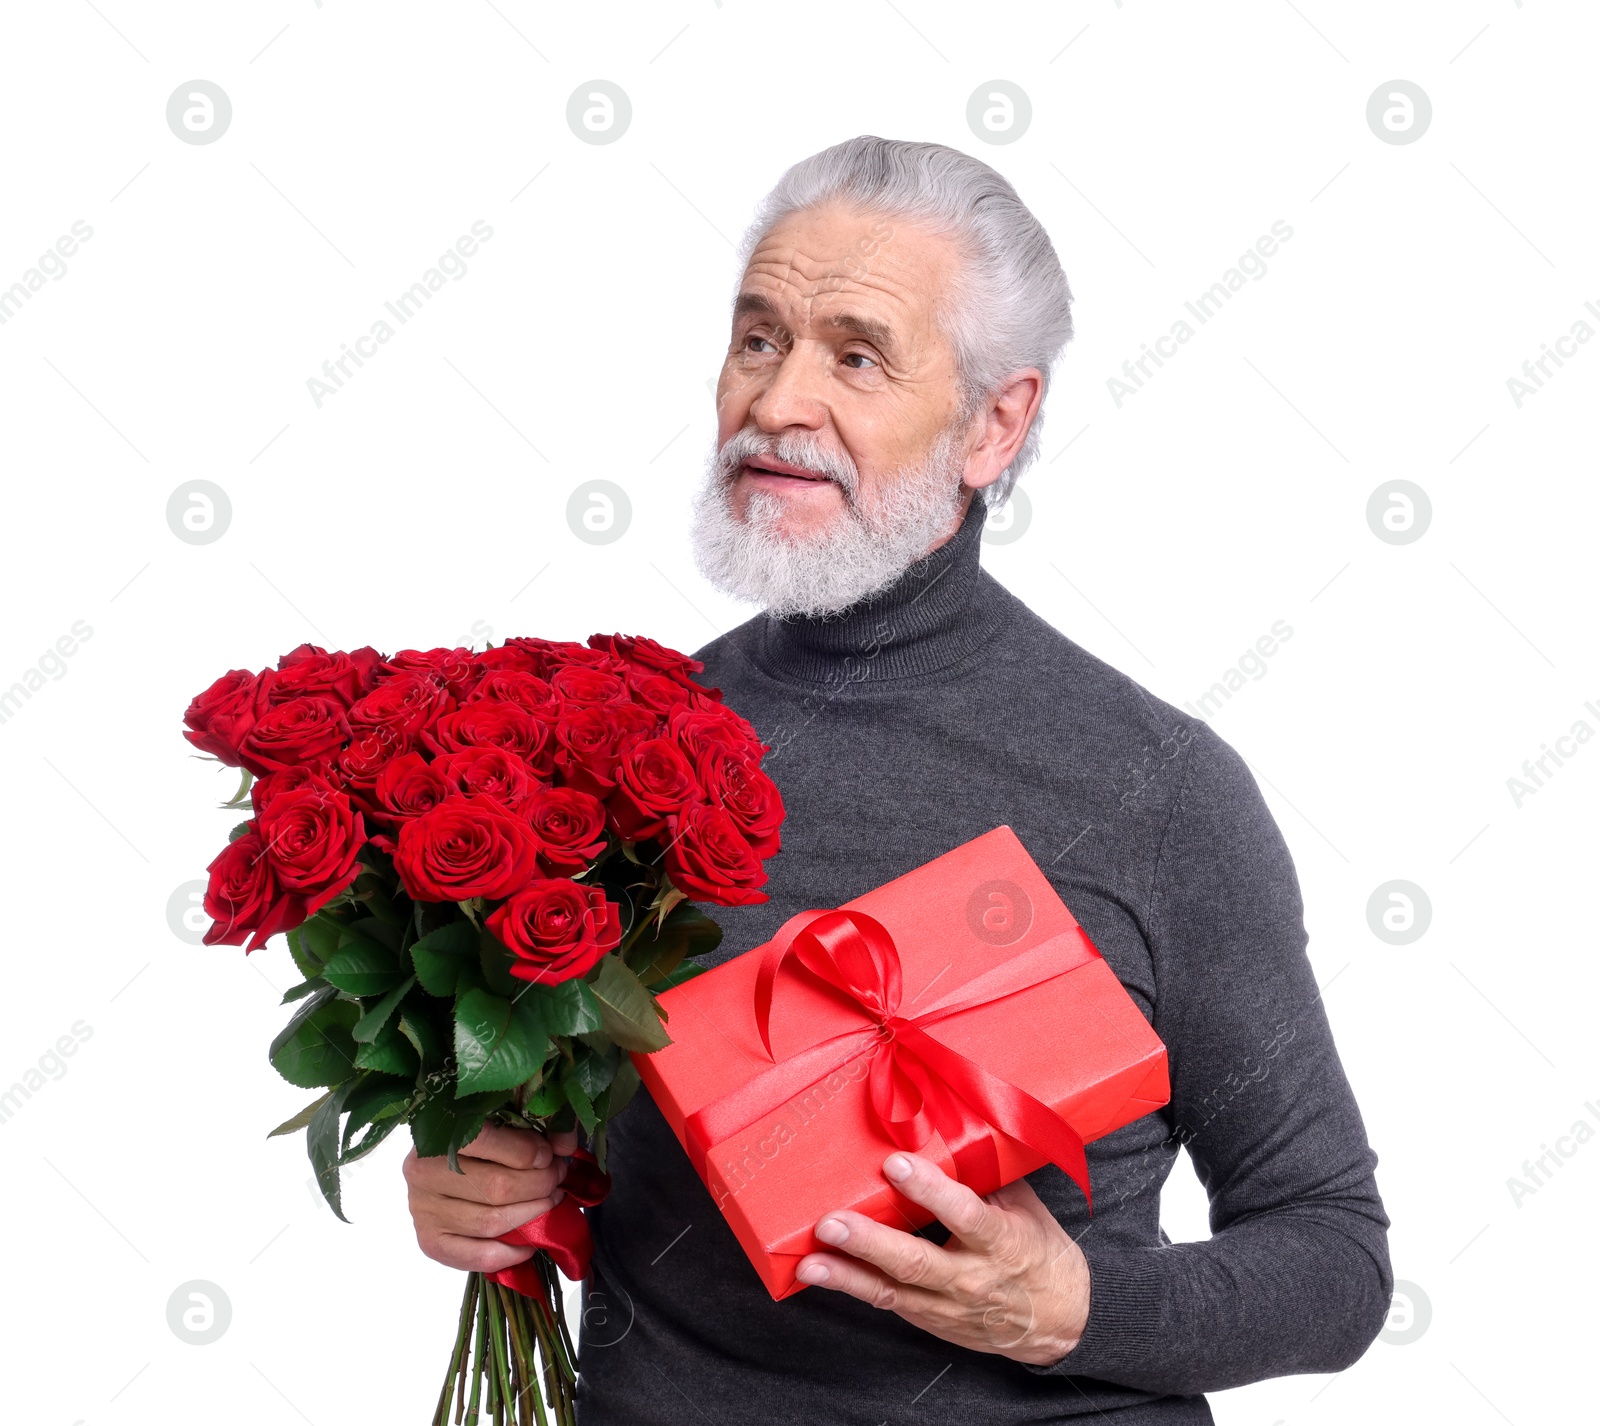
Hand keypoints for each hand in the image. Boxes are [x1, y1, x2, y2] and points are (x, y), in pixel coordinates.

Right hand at [403, 1122, 578, 1272]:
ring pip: (491, 1222)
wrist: (437, 1164)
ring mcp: (424, 1211)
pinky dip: (510, 1253)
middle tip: (557, 1177)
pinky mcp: (430, 1242)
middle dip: (538, 1184)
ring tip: (551, 1201)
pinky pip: (476, 1256)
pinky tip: (529, 1242)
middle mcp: (423, 1174)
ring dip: (532, 1214)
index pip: (487, 1142)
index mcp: (438, 1134)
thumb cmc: (476, 1137)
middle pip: (496, 1187)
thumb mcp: (500, 1119)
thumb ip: (534, 1126)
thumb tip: (565, 1144)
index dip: (527, 1152)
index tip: (550, 1156)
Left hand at [795, 1152, 1089, 1365]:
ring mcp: (947, 1305)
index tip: (896, 1163)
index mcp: (1001, 1242)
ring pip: (892, 1290)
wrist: (1058, 1322)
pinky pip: (886, 1301)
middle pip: (916, 1261)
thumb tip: (948, 1127)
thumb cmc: (1039, 1252)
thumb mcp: (1024, 1209)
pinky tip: (819, 1274)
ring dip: (847, 1275)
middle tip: (832, 1222)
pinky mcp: (929, 1318)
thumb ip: (986, 1176)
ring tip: (810, 1260)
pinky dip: (852, 1287)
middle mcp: (971, 1278)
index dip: (930, 1190)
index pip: (964, 1215)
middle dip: (871, 1241)